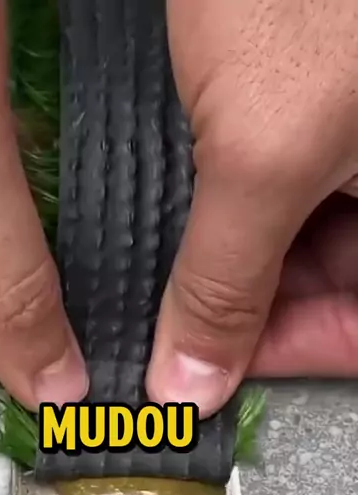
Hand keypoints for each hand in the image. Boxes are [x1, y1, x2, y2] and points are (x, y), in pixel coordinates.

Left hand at [146, 0, 357, 416]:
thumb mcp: (270, 149)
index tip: (219, 377)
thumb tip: (196, 383)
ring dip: (233, 267)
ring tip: (162, 286)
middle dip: (256, 315)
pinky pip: (277, 182)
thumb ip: (229, 278)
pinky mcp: (308, 105)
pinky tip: (176, 220)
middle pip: (331, 281)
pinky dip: (225, 211)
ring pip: (302, 237)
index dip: (300, 355)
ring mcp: (347, 141)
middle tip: (174, 338)